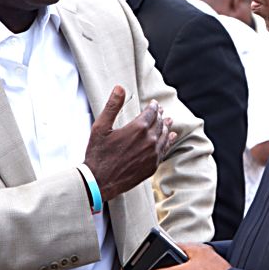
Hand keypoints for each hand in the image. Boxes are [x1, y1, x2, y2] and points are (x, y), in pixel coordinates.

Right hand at [84, 86, 176, 201]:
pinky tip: (171, 138)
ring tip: (169, 122)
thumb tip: (119, 88)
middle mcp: (149, 141)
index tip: (154, 104)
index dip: (154, 107)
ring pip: (164, 137)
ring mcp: (152, 155)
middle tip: (161, 111)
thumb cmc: (98, 154)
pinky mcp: (152, 166)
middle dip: (160, 116)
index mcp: (137, 128)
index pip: (151, 113)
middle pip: (159, 124)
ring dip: (166, 127)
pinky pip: (164, 151)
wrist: (99, 181)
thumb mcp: (101, 127)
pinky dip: (168, 142)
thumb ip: (112, 106)